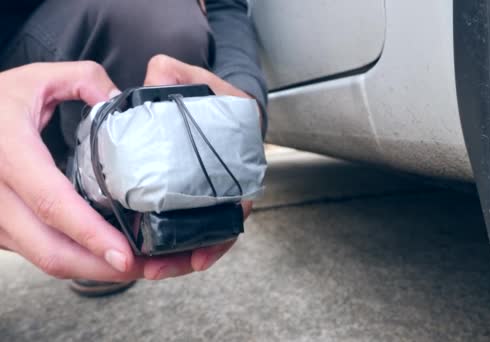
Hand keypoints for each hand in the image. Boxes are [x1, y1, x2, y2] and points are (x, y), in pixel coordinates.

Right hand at [0, 62, 232, 281]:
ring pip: (45, 261)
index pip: (52, 204)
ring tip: (141, 265)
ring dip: (94, 270)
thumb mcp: (38, 79)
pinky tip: (108, 256)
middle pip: (51, 251)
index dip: (90, 234)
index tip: (126, 254)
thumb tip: (124, 101)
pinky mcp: (1, 231)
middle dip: (104, 268)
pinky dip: (78, 261)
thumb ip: (85, 80)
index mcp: (8, 154)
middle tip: (151, 267)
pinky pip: (40, 255)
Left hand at [143, 55, 261, 270]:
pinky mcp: (194, 200)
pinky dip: (177, 248)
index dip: (229, 216)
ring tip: (153, 270)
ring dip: (181, 257)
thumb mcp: (194, 79)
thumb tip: (155, 76)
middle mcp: (232, 180)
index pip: (241, 191)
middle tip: (162, 266)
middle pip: (222, 224)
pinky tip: (157, 261)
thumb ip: (175, 73)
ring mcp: (214, 193)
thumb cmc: (209, 96)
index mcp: (240, 154)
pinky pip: (190, 229)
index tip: (210, 239)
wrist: (212, 106)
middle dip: (196, 250)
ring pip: (205, 234)